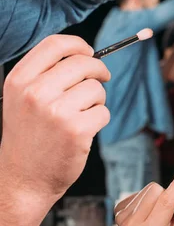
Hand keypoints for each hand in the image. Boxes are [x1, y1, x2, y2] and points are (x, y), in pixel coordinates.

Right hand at [0, 35, 110, 200]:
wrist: (22, 180)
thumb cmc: (28, 137)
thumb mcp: (21, 99)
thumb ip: (44, 75)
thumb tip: (84, 53)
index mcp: (19, 80)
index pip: (54, 44)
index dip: (79, 44)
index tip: (90, 52)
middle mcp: (35, 93)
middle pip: (83, 63)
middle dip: (99, 70)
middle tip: (102, 79)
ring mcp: (56, 111)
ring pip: (97, 88)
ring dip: (97, 101)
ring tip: (80, 115)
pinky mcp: (76, 129)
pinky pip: (103, 112)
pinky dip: (99, 120)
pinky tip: (83, 131)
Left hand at [115, 156, 173, 225]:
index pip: (168, 199)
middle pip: (158, 189)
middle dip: (169, 195)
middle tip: (170, 214)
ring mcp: (122, 219)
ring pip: (149, 188)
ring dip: (158, 197)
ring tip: (159, 215)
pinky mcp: (118, 211)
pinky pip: (140, 191)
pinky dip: (148, 199)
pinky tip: (149, 213)